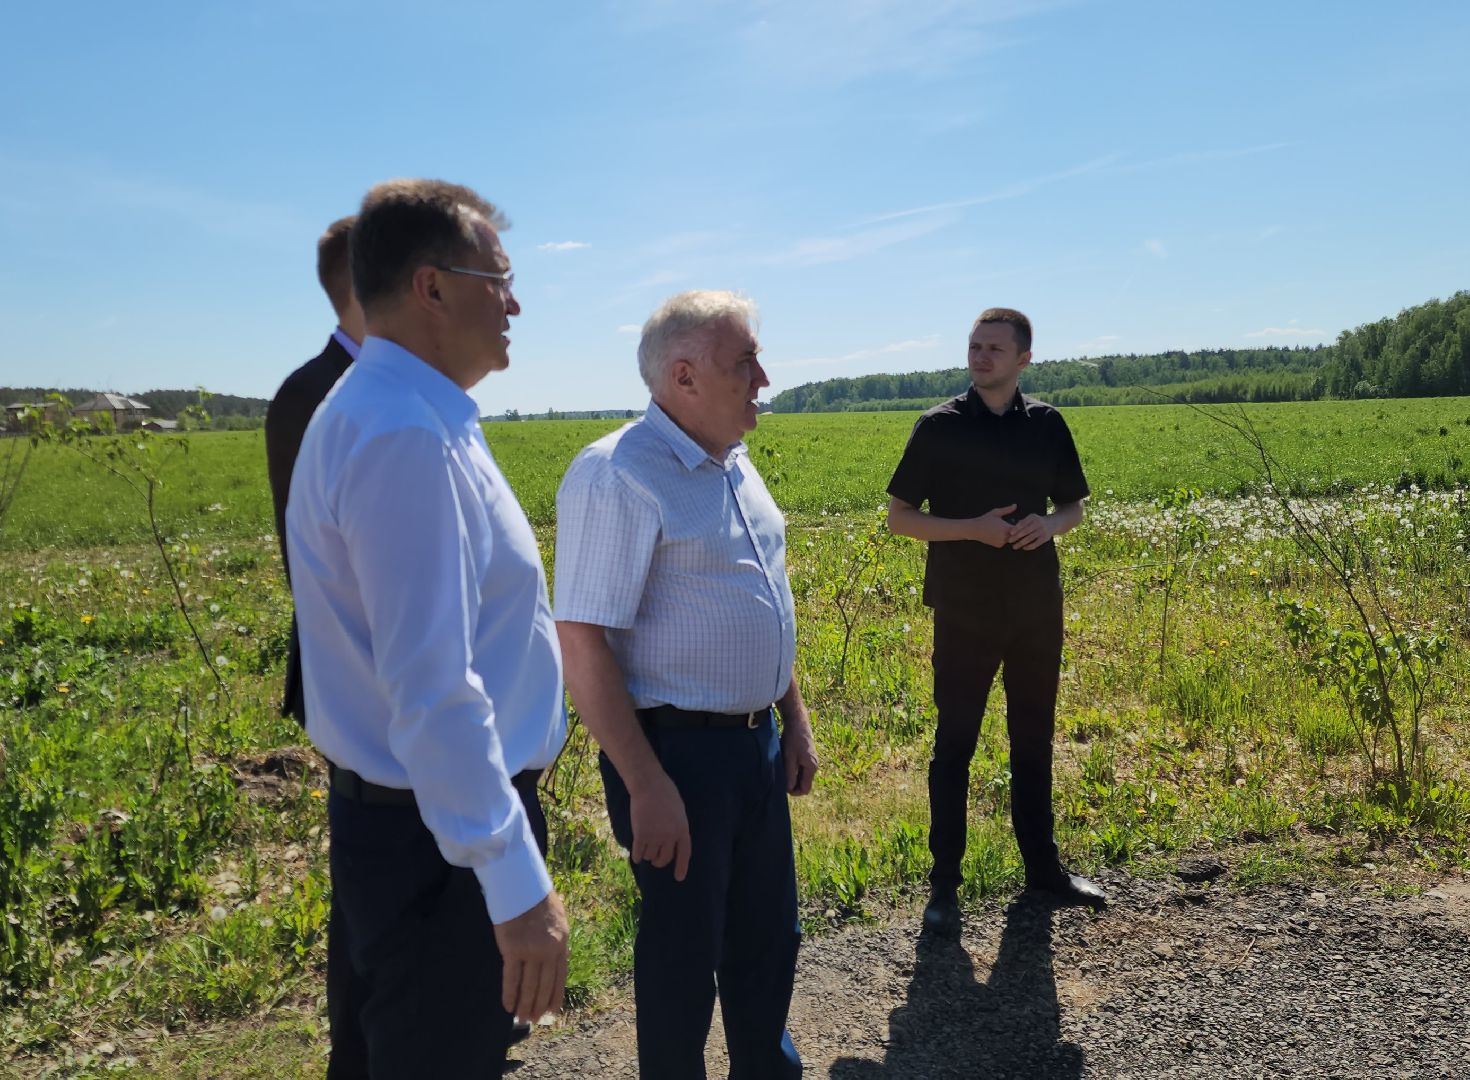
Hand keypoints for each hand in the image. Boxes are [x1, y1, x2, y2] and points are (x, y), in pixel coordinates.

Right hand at [494, 890, 569, 1022]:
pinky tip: (508, 1006)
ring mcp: (531, 951)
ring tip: (522, 1018)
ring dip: (525, 1004)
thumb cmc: (538, 897)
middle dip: (539, 1005)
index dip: (556, 996)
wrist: (522, 884)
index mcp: (562, 943)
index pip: (560, 976)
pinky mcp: (512, 949)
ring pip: (529, 986)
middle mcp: (548, 950)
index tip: (552, 1011)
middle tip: (533, 1020)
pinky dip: (510, 994)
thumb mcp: (559, 917)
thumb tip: (559, 957)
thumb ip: (558, 939)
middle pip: (544, 985)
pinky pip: (511, 978)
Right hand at [629, 770, 691, 880]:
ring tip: (646, 849)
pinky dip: (637, 856)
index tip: (679, 878)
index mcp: (682, 829)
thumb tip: (672, 841)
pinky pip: (638, 853)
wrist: (649, 785)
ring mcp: (655, 837)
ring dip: (648, 855)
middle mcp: (669, 836)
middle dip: (660, 861)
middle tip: (656, 860)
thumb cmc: (666, 793)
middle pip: (664, 858)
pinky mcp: (640, 835)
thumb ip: (677, 827)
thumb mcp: (679, 811)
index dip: (681, 867)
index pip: (684, 853)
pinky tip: (636, 856)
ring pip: (650, 856)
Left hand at [781, 714, 818, 795]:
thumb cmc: (793, 739)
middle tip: (780, 777)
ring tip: (782, 768)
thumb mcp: (789, 758)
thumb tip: (788, 789)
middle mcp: (814, 765)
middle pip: (804, 783)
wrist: (797, 722)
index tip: (783, 786)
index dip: (794, 792)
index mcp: (811, 768)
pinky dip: (793, 769)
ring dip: (792, 776)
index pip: (805, 789)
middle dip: (792, 784)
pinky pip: (801, 768)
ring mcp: (812, 760)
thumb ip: (789, 774)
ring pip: (801, 775)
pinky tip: (785, 761)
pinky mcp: (808, 755)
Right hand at [970, 504, 1016, 547]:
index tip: (1018, 521)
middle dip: (1016, 531)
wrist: (975, 530)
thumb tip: (1015, 505)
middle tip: (1011, 525)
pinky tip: (999, 533)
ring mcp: (1002, 542)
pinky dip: (1004, 538)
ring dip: (1010, 535)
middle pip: (1016, 535)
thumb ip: (1007, 510)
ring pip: (1011, 539)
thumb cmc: (985, 520)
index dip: (1020, 525)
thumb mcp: (996, 512)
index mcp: (1006, 528)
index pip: (1020, 528)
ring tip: (1004, 528)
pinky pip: (1005, 542)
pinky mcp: (998, 545)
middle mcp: (1005, 537)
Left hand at [1008, 513, 1054, 550]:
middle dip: (1017, 537)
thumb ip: (1022, 522)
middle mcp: (1038, 523)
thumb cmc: (1036, 521)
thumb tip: (1011, 528)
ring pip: (1030, 538)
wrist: (1052, 524)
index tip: (1010, 533)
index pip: (1023, 523)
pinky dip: (1029, 546)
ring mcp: (1042, 531)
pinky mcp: (1045, 538)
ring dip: (1021, 543)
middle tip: (1009, 541)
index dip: (1016, 528)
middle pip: (1026, 531)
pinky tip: (1023, 548)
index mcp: (1033, 517)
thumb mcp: (1030, 518)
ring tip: (1014, 546)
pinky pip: (1036, 543)